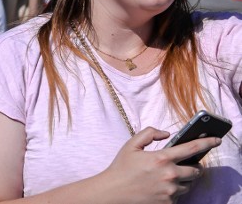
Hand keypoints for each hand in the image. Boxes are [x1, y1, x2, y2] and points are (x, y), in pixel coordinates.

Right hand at [99, 127, 216, 202]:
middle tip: (187, 165)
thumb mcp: (131, 145)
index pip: (192, 148)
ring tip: (169, 177)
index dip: (207, 142)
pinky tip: (161, 187)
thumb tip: (166, 133)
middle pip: (196, 170)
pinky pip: (180, 196)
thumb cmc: (121, 167)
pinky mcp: (169, 203)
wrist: (113, 192)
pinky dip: (175, 191)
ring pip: (189, 184)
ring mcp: (170, 191)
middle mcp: (169, 174)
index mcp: (162, 158)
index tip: (216, 139)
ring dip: (184, 179)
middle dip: (195, 166)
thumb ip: (149, 133)